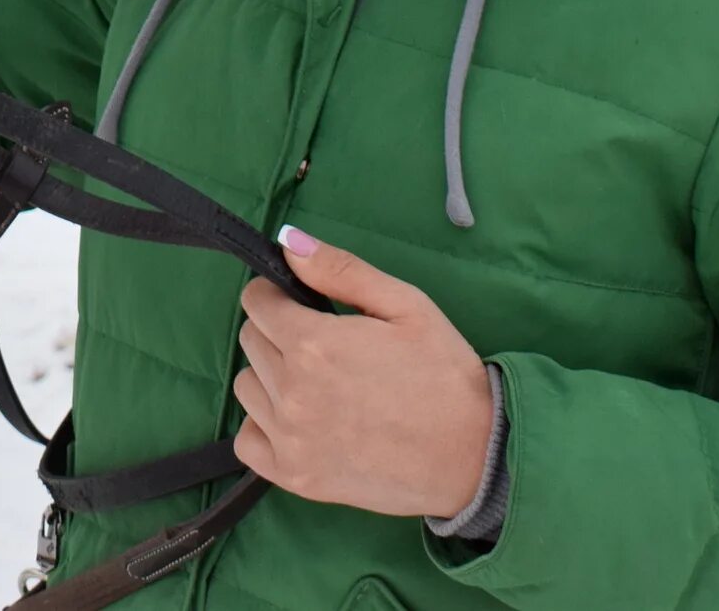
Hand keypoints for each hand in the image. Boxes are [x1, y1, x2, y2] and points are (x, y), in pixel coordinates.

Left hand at [232, 225, 493, 518]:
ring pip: (246, 388)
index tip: (301, 304)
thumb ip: (341, 270)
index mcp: (314, 344)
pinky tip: (301, 421)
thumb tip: (288, 241)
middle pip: (251, 341)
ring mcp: (290, 440)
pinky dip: (264, 427)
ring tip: (317, 383)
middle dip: (277, 331)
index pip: (256, 302)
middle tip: (321, 344)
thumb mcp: (406, 306)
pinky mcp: (295, 477)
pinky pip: (246, 441)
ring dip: (271, 377)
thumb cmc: (444, 375)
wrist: (472, 456)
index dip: (277, 295)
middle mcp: (292, 392)